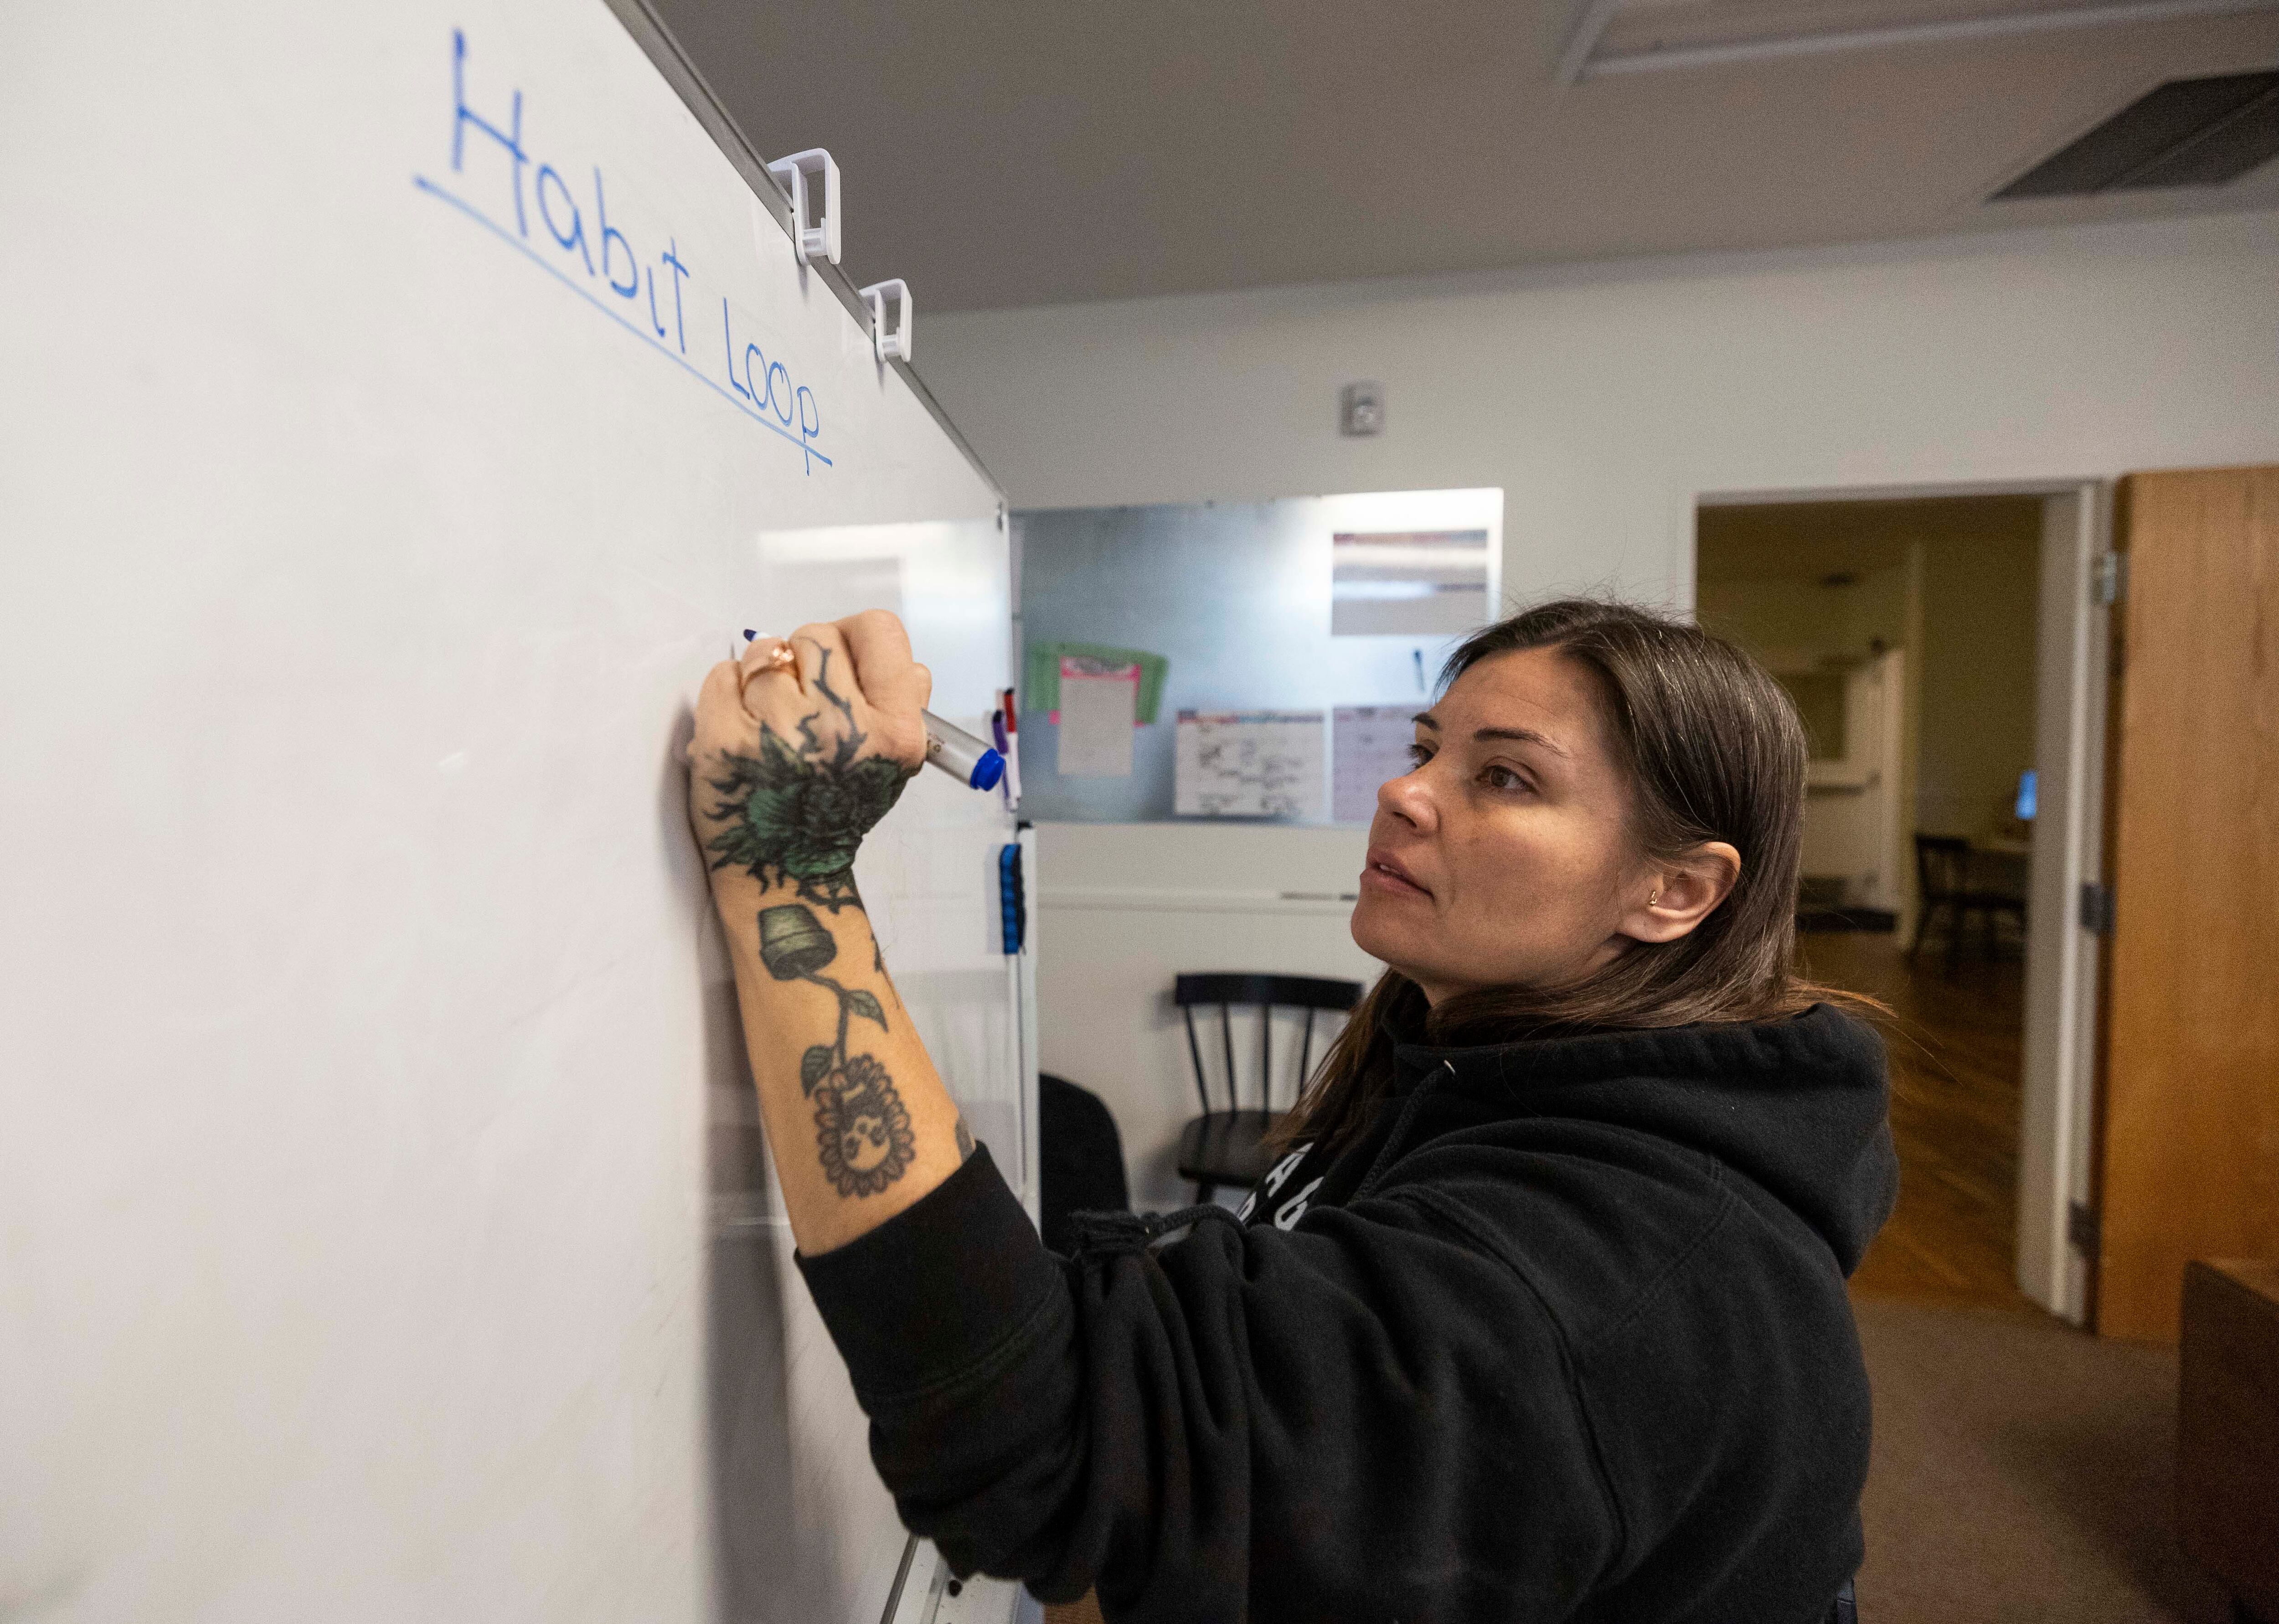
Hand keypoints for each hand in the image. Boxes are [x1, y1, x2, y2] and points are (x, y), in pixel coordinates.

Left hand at [689, 611, 932, 913]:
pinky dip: (728, 692)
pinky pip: (723, 674)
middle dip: (806, 662)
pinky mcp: (725, 740)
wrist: (785, 868)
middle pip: (818, 636)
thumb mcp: (895, 764)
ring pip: (767, 650)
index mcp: (893, 732)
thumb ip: (905, 706)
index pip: (879, 631)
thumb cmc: (838, 807)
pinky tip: (743, 726)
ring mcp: (780, 733)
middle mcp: (840, 730)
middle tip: (804, 707)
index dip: (857, 639)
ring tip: (772, 721)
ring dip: (765, 676)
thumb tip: (906, 665)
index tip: (843, 664)